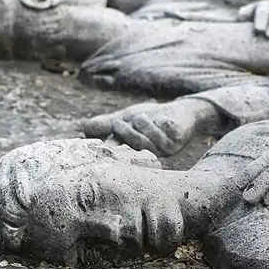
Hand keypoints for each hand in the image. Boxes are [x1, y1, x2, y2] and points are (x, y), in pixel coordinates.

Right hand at [83, 99, 212, 155]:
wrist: (182, 112)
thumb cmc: (152, 117)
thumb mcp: (126, 118)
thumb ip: (107, 123)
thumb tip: (86, 129)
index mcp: (134, 153)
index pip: (118, 155)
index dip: (108, 149)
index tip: (99, 141)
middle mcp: (148, 156)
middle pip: (129, 146)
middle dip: (123, 131)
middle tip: (120, 121)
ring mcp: (163, 151)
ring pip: (144, 139)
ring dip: (140, 123)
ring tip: (141, 117)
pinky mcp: (176, 142)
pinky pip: (161, 131)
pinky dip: (156, 121)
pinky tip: (160, 118)